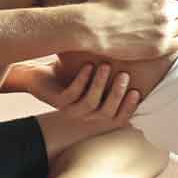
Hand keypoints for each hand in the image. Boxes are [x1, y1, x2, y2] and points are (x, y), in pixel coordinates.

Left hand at [26, 59, 140, 128]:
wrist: (40, 75)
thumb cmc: (71, 73)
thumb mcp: (94, 75)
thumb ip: (112, 75)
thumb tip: (137, 60)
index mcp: (96, 112)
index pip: (118, 118)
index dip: (128, 108)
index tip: (136, 91)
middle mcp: (85, 115)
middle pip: (106, 112)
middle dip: (116, 94)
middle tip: (124, 75)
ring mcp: (70, 109)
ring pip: (89, 103)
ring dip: (99, 85)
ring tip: (105, 66)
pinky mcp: (56, 101)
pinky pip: (72, 94)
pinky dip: (81, 80)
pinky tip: (87, 66)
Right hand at [87, 0, 177, 60]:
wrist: (92, 29)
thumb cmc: (104, 1)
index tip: (144, 1)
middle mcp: (165, 14)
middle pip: (177, 9)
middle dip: (167, 9)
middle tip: (152, 14)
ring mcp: (163, 33)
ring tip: (166, 26)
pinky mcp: (158, 49)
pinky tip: (171, 38)